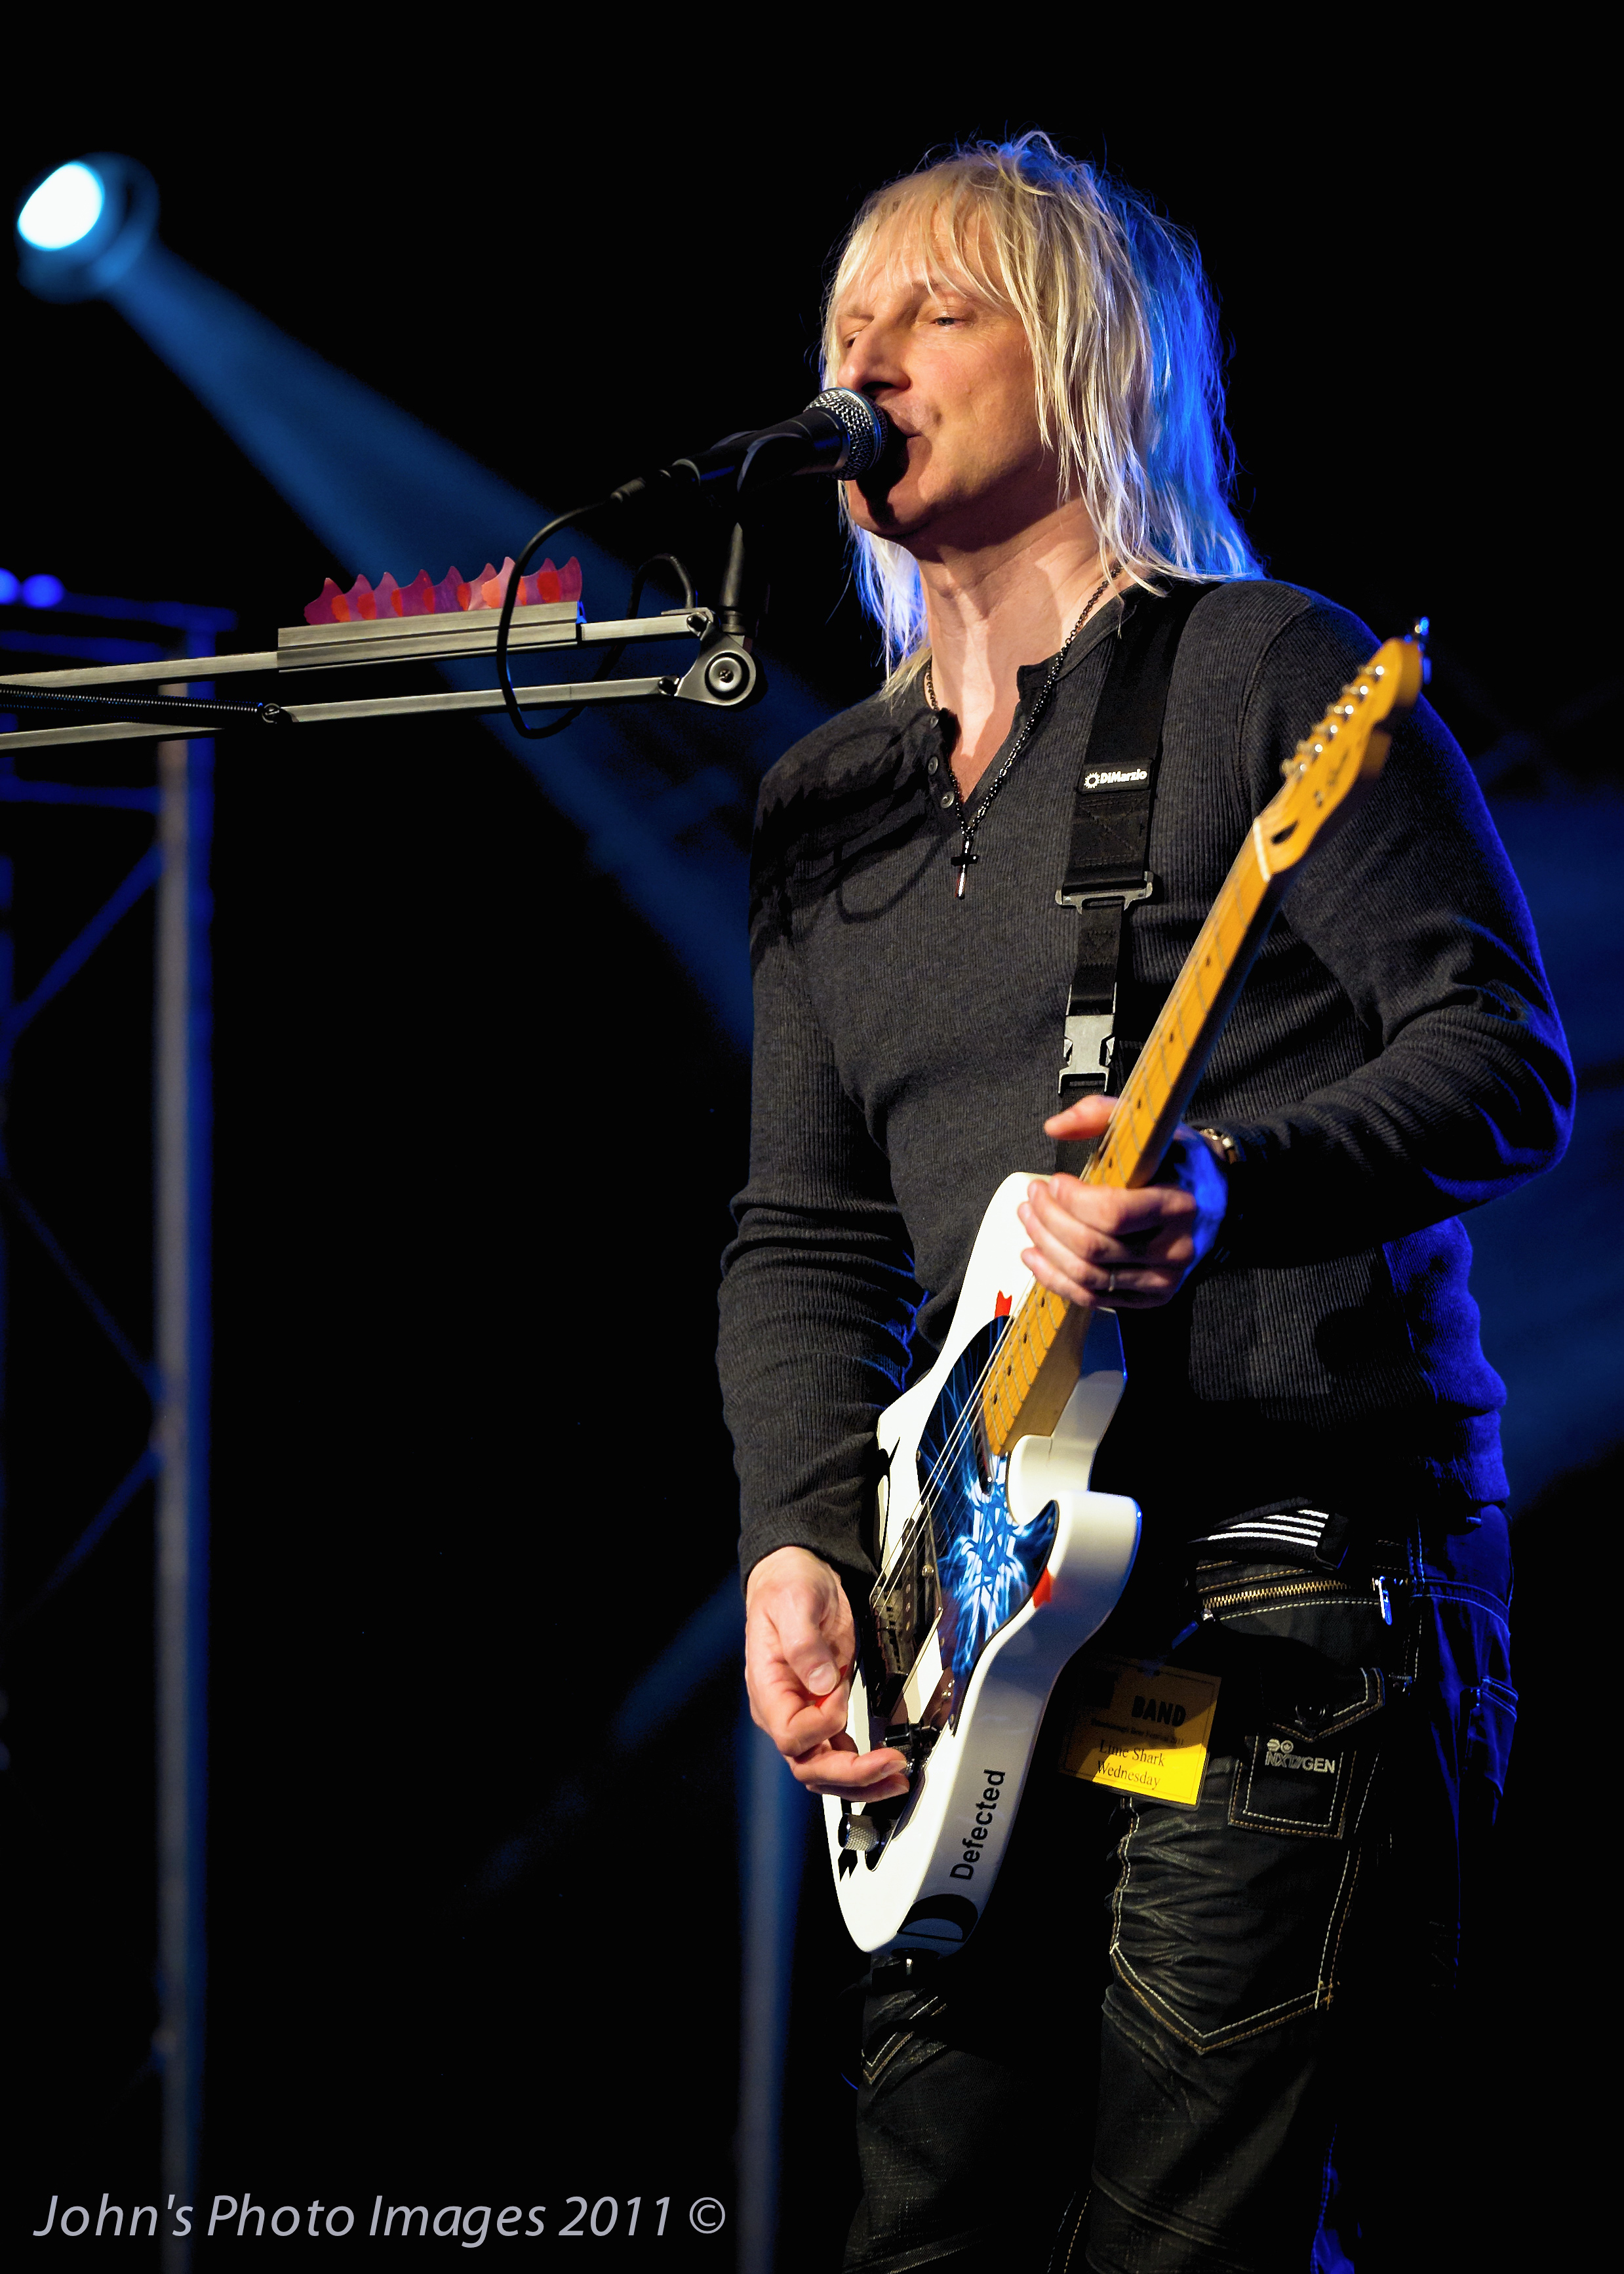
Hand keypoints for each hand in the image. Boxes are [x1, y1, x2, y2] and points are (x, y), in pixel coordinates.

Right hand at [744, 1546, 909, 1801]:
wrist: (797, 1578)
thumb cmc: (788, 1588)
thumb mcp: (795, 1603)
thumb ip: (804, 1643)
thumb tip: (820, 1683)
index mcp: (767, 1688)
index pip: (790, 1734)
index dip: (821, 1724)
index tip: (841, 1694)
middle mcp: (782, 1710)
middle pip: (808, 1765)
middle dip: (850, 1774)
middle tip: (889, 1764)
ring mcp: (804, 1714)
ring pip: (824, 1769)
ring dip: (860, 1781)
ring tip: (895, 1779)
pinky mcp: (824, 1712)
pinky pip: (838, 1753)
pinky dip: (863, 1766)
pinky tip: (885, 1767)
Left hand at [1017, 1094, 1227, 1310]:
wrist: (1216, 1198)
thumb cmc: (1175, 1161)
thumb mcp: (1146, 1128)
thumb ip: (1099, 1115)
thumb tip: (1054, 1128)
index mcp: (1178, 1205)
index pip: (1113, 1214)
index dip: (1071, 1201)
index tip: (1053, 1182)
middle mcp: (1175, 1249)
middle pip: (1092, 1248)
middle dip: (1049, 1221)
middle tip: (1032, 1198)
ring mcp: (1164, 1279)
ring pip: (1086, 1277)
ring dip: (1046, 1248)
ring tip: (1029, 1220)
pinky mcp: (1151, 1297)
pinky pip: (1092, 1298)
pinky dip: (1054, 1278)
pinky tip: (1035, 1255)